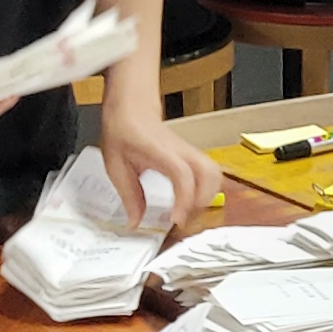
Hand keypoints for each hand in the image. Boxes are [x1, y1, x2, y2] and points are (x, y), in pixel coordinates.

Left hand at [98, 111, 223, 235]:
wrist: (131, 109)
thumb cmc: (124, 132)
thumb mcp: (116, 167)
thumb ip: (129, 196)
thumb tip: (136, 222)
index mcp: (160, 152)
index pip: (182, 175)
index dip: (184, 199)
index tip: (176, 218)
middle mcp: (181, 151)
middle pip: (210, 174)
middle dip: (202, 202)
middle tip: (184, 219)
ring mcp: (190, 152)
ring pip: (215, 173)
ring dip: (208, 196)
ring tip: (189, 211)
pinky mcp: (193, 155)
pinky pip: (211, 173)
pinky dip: (208, 190)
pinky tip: (191, 201)